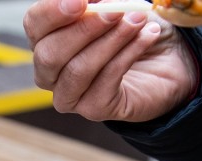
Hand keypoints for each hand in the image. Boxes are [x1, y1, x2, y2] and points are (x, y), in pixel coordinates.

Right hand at [24, 0, 197, 121]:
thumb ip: (100, 2)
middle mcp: (50, 71)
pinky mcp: (94, 109)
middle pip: (48, 54)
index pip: (34, 24)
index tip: (80, 1)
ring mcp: (69, 94)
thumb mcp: (116, 6)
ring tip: (138, 20)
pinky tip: (147, 36)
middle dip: (84, 29)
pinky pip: (106, 81)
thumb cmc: (134, 29)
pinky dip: (129, 54)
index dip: (52, 11)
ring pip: (77, 70)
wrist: (167, 61)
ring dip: (111, 41)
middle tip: (116, 11)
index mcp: (46, 39)